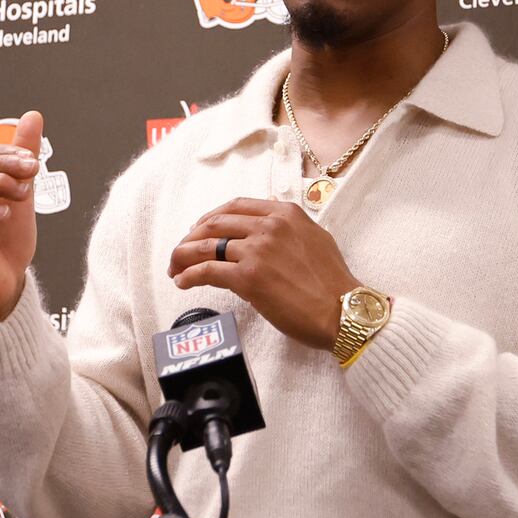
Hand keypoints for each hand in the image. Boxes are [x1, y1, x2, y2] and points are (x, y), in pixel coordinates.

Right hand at [0, 110, 42, 326]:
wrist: (4, 287)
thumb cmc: (7, 243)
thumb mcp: (21, 194)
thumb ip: (23, 156)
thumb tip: (33, 116)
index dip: (4, 152)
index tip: (33, 159)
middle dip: (3, 164)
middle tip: (32, 169)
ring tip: (24, 193)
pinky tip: (5, 213)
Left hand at [168, 198, 357, 350]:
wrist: (343, 310)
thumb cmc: (333, 283)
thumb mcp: (316, 240)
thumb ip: (289, 231)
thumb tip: (268, 233)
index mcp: (285, 213)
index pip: (236, 206)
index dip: (211, 218)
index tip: (201, 230)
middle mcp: (269, 226)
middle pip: (215, 223)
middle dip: (192, 236)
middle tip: (182, 251)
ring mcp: (257, 250)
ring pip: (206, 245)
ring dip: (184, 255)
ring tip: (175, 267)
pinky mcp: (248, 277)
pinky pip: (207, 270)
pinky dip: (190, 275)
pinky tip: (183, 281)